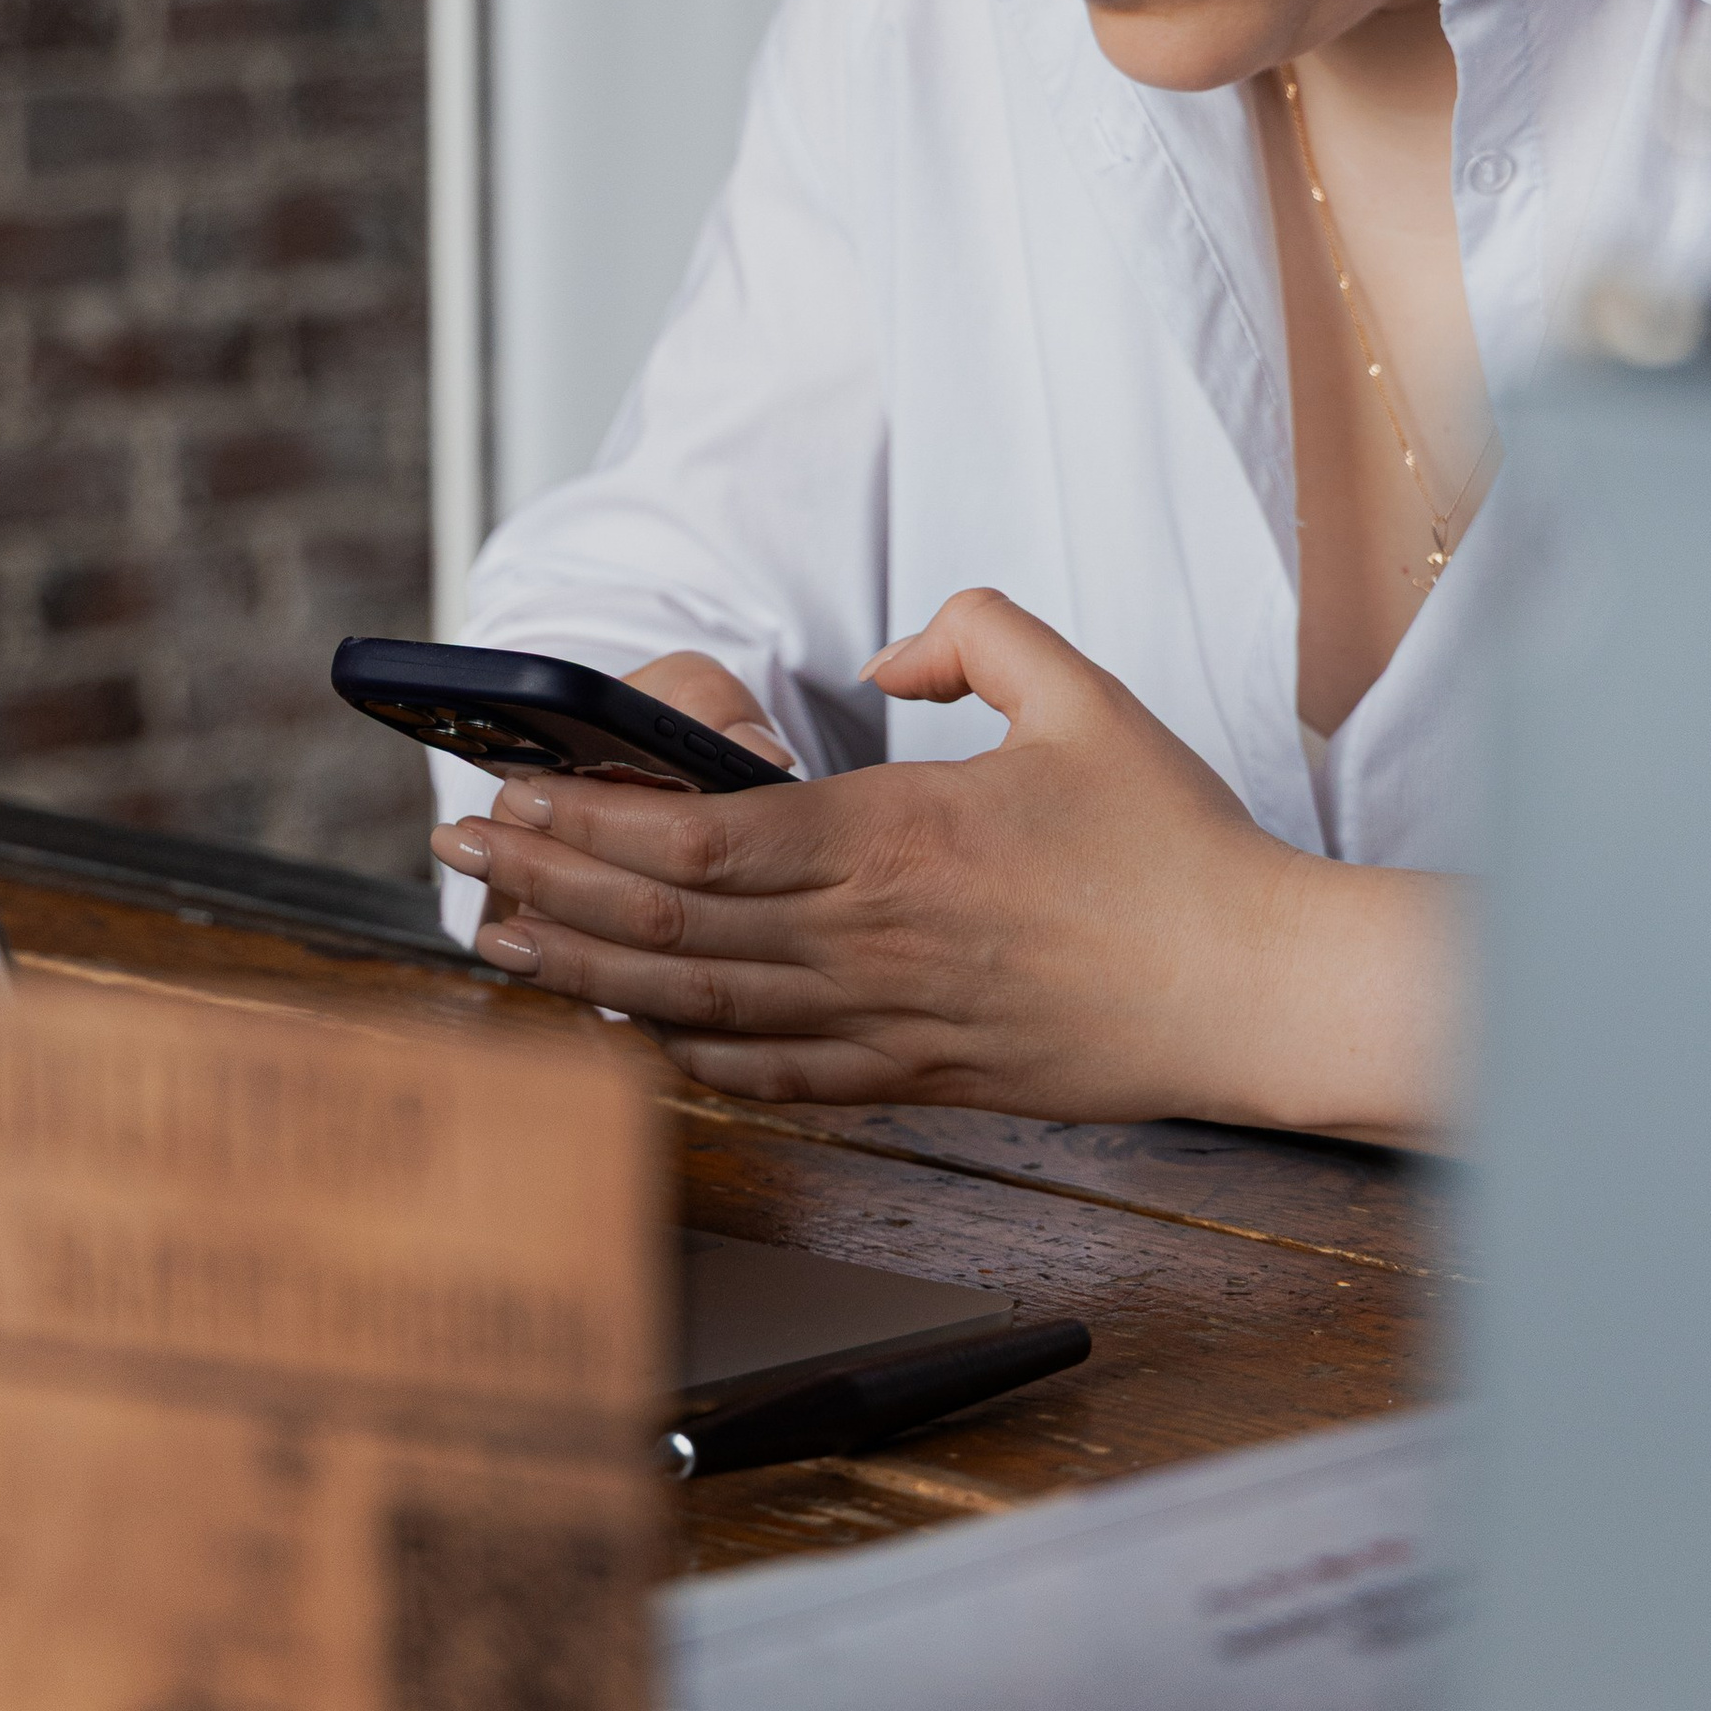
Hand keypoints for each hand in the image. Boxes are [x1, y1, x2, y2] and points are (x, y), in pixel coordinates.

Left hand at [428, 589, 1452, 1138]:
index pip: (694, 837)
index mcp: (891, 836)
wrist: (1251, 988)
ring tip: (503, 946)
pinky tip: (634, 1032)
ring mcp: (883, 1020)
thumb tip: (887, 655)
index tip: (513, 799)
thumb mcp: (1079, 693)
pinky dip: (684, 1056)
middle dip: (545, 889)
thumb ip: (973, 634)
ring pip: (695, 1007)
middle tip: (459, 865)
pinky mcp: (915, 1076)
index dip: (585, 823)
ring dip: (585, 974)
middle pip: (665, 922)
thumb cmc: (1174, 847)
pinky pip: (770, 1076)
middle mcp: (865, 938)